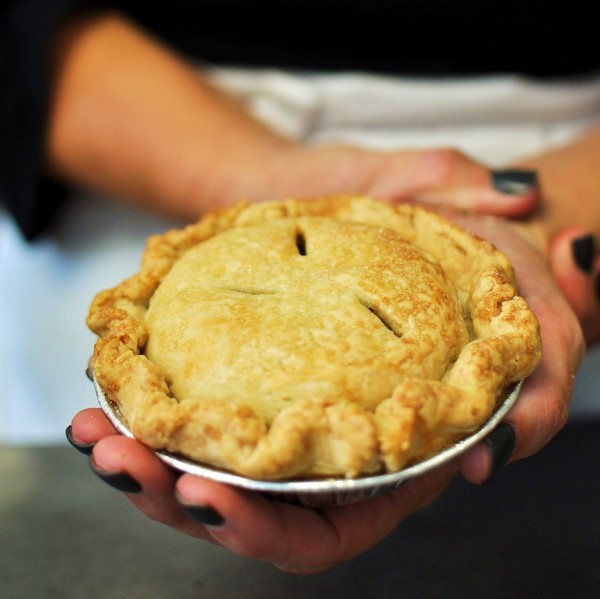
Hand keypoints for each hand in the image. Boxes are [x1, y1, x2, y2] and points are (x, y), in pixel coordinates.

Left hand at [68, 210, 583, 572]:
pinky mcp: (250, 396)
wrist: (336, 194)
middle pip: (262, 517)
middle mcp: (339, 445)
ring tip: (98, 437)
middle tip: (129, 466)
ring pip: (218, 483)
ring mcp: (289, 424)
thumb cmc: (398, 208)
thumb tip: (539, 251)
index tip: (213, 502)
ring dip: (151, 473)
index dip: (276, 529)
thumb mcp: (437, 199)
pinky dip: (149, 430)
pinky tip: (107, 410)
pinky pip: (195, 436)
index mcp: (395, 435)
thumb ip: (492, 239)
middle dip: (191, 505)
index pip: (343, 519)